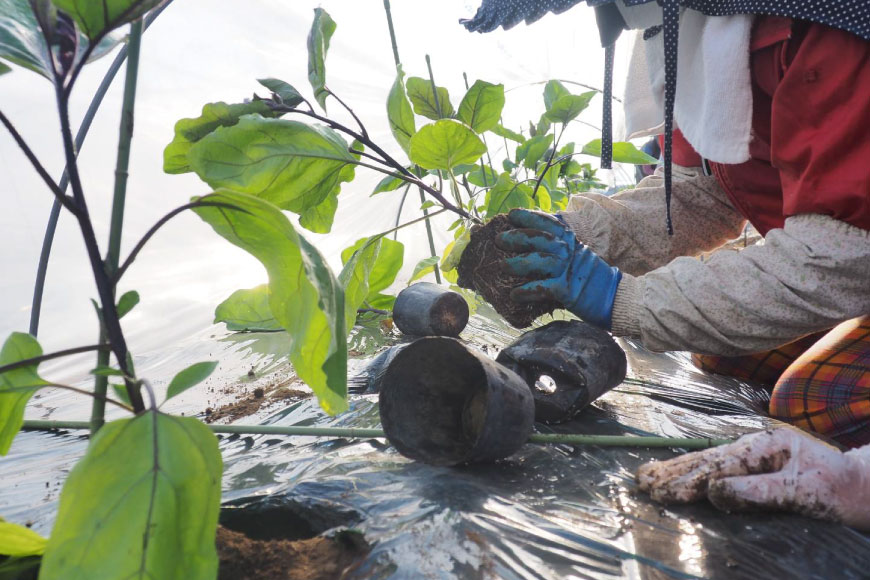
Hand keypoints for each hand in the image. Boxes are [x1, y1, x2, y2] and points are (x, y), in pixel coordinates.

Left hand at [495, 209, 621, 328]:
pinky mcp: (568, 291)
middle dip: (518, 237)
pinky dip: (526, 291)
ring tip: (501, 265)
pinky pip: (543, 288)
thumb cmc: (591, 279)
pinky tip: (514, 295)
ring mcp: (570, 270)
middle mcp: (571, 252)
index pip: (549, 223)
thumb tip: (529, 247)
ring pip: (540, 261)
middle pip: (541, 238)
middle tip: (499, 239)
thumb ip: (558, 250)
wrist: (616, 298)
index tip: (511, 214)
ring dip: (518, 263)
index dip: (529, 217)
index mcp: (572, 242)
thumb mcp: (577, 256)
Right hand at [636, 427, 869, 529]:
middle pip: (704, 459)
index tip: (664, 494)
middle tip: (641, 484)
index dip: (688, 481)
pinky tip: (674, 474)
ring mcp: (751, 452)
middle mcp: (752, 445)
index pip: (717, 466)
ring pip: (704, 461)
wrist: (856, 484)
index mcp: (763, 446)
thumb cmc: (833, 489)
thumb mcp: (800, 491)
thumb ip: (757, 491)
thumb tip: (714, 491)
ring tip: (646, 477)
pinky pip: (713, 465)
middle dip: (671, 472)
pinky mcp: (751, 462)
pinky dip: (688, 470)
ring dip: (673, 470)